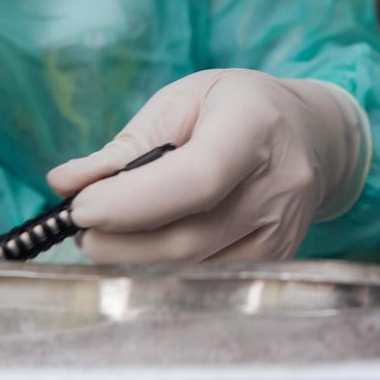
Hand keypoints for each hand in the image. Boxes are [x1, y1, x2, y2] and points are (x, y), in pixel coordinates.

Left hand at [47, 70, 367, 263]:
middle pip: (189, 237)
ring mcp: (283, 231)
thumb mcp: (183, 102)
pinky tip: (145, 249)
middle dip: (119, 241)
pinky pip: (209, 278)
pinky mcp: (277, 259)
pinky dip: (165, 269)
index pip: (198, 178)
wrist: (314, 134)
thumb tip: (65, 184)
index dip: (132, 202)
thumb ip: (126, 145)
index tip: (80, 209)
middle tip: (80, 228)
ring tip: (108, 235)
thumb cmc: (239, 109)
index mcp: (256, 127)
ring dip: (135, 259)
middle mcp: (280, 185)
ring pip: (194, 268)